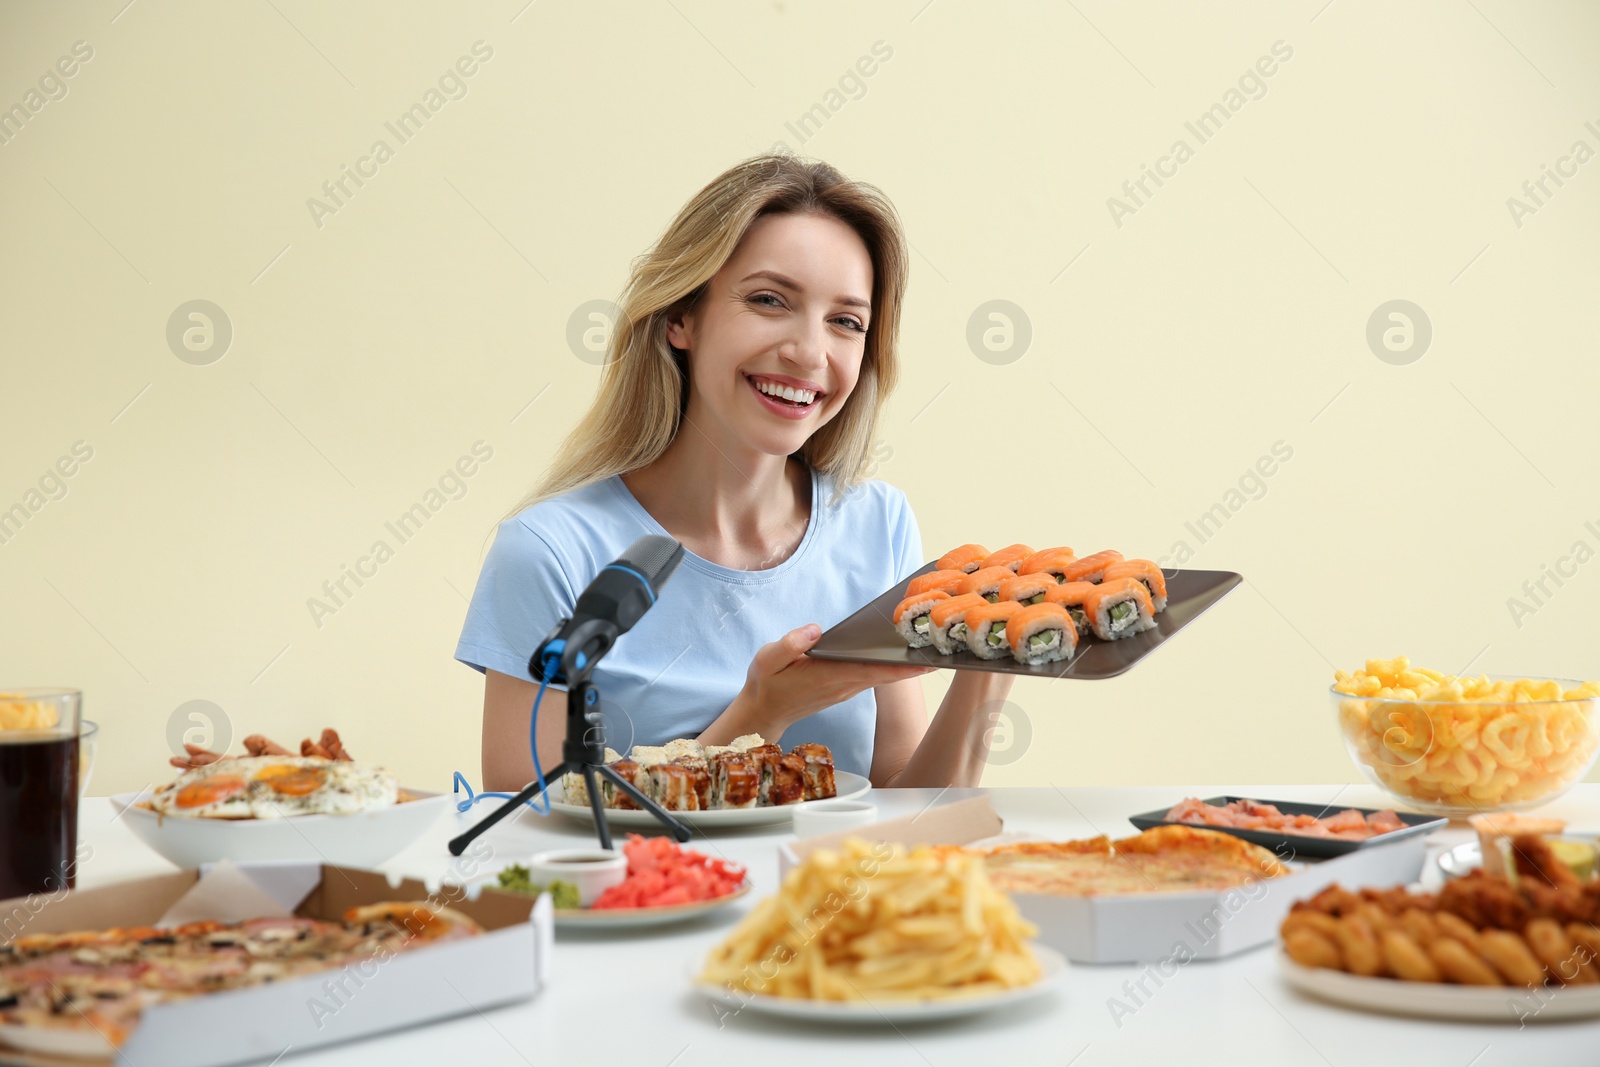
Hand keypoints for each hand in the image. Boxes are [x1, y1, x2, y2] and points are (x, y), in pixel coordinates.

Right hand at [739, 623, 933, 733]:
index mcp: (829, 676)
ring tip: (935, 646)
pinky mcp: (846, 687)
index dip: (902, 667)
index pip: (873, 670)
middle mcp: (845, 685)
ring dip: (909, 666)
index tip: (929, 661)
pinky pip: (876, 676)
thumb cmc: (766, 684)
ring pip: (885, 675)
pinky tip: (906, 655)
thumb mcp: (766, 660)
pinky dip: (894, 667)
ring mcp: (847, 688)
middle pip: (888, 674)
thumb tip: (815, 630)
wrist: (763, 713)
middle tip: (947, 649)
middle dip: (917, 664)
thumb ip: (789, 645)